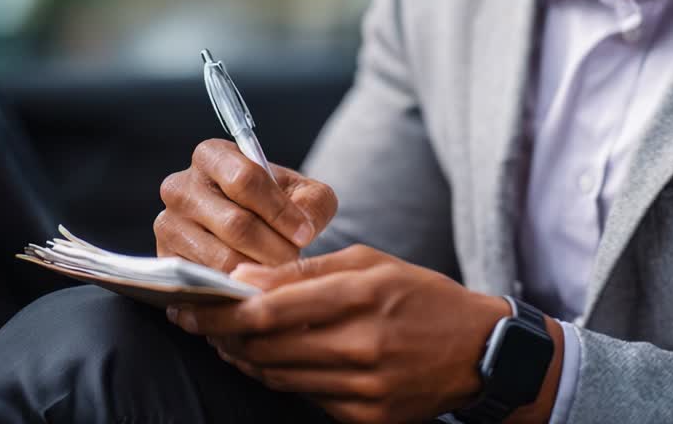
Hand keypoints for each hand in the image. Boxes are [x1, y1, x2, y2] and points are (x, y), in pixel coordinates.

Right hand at [153, 139, 337, 271]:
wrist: (251, 229)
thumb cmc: (277, 205)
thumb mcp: (304, 194)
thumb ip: (312, 204)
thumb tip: (302, 228)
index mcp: (212, 156)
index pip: (245, 179)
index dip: (279, 210)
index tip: (305, 234)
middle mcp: (181, 186)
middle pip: (235, 224)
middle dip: (274, 248)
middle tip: (294, 261)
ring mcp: (168, 224)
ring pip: (221, 258)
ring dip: (258, 271)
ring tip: (278, 273)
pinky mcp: (165, 259)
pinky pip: (204, 281)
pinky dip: (236, 288)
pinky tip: (255, 286)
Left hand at [167, 246, 562, 423]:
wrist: (480, 351)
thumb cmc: (422, 296)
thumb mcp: (371, 264)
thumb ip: (305, 272)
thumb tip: (243, 278)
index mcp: (362, 296)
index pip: (270, 309)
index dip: (221, 310)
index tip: (191, 303)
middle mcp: (362, 346)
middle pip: (265, 348)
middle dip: (221, 335)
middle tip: (198, 320)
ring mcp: (364, 387)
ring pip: (278, 377)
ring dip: (244, 358)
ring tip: (228, 338)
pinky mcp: (367, 416)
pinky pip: (304, 397)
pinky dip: (280, 377)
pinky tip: (270, 360)